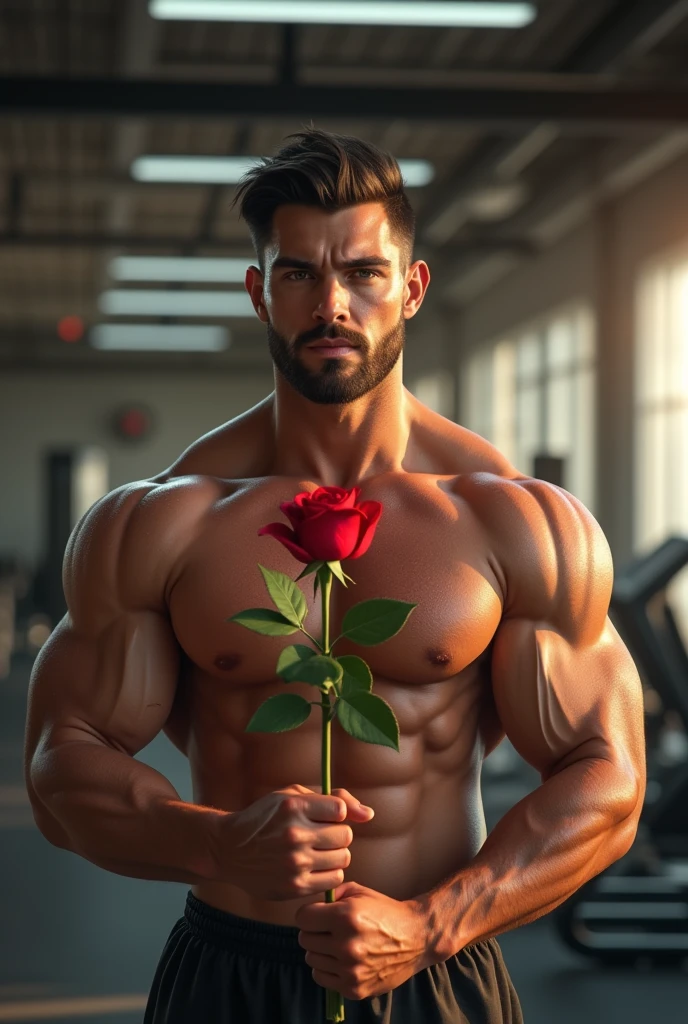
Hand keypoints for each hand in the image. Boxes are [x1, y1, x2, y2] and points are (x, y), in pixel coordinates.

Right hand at [216, 785, 374, 900]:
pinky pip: (333, 881)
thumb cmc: (266, 818)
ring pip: (343, 859)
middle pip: (346, 836)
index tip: (322, 817)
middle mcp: (295, 835)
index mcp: (293, 807)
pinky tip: (312, 867)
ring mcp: (294, 863)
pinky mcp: (294, 887)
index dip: (335, 814)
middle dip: (337, 835)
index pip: (341, 810)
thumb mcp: (292, 796)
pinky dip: (328, 874)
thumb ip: (334, 799)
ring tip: (317, 852)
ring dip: (335, 855)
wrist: (229, 849)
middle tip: (321, 836)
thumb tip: (369, 815)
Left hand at [295, 881, 432, 1000]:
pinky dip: (327, 968)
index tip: (318, 915)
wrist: (416, 937)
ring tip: (338, 944)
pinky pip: (321, 977)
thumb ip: (330, 895)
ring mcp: (350, 970)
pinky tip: (342, 960)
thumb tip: (309, 907)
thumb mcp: (359, 892)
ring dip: (321, 951)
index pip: (302, 918)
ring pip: (311, 959)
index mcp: (345, 917)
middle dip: (314, 932)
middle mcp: (346, 945)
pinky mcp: (354, 988)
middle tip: (330, 929)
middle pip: (304, 939)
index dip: (309, 914)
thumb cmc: (385, 911)